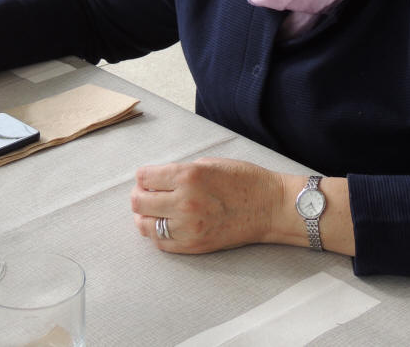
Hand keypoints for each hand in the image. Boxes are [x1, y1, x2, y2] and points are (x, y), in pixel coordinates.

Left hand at [131, 157, 283, 253]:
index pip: (145, 177)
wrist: (270, 208)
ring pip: (145, 225)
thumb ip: (181, 170)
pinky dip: (156, 233)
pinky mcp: (194, 245)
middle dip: (140, 194)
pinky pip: (160, 242)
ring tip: (153, 210)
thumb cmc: (245, 180)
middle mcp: (184, 202)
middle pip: (139, 202)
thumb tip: (158, 179)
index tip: (148, 177)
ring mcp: (188, 227)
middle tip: (148, 192)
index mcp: (189, 176)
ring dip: (144, 215)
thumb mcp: (211, 163)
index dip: (144, 176)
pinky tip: (164, 224)